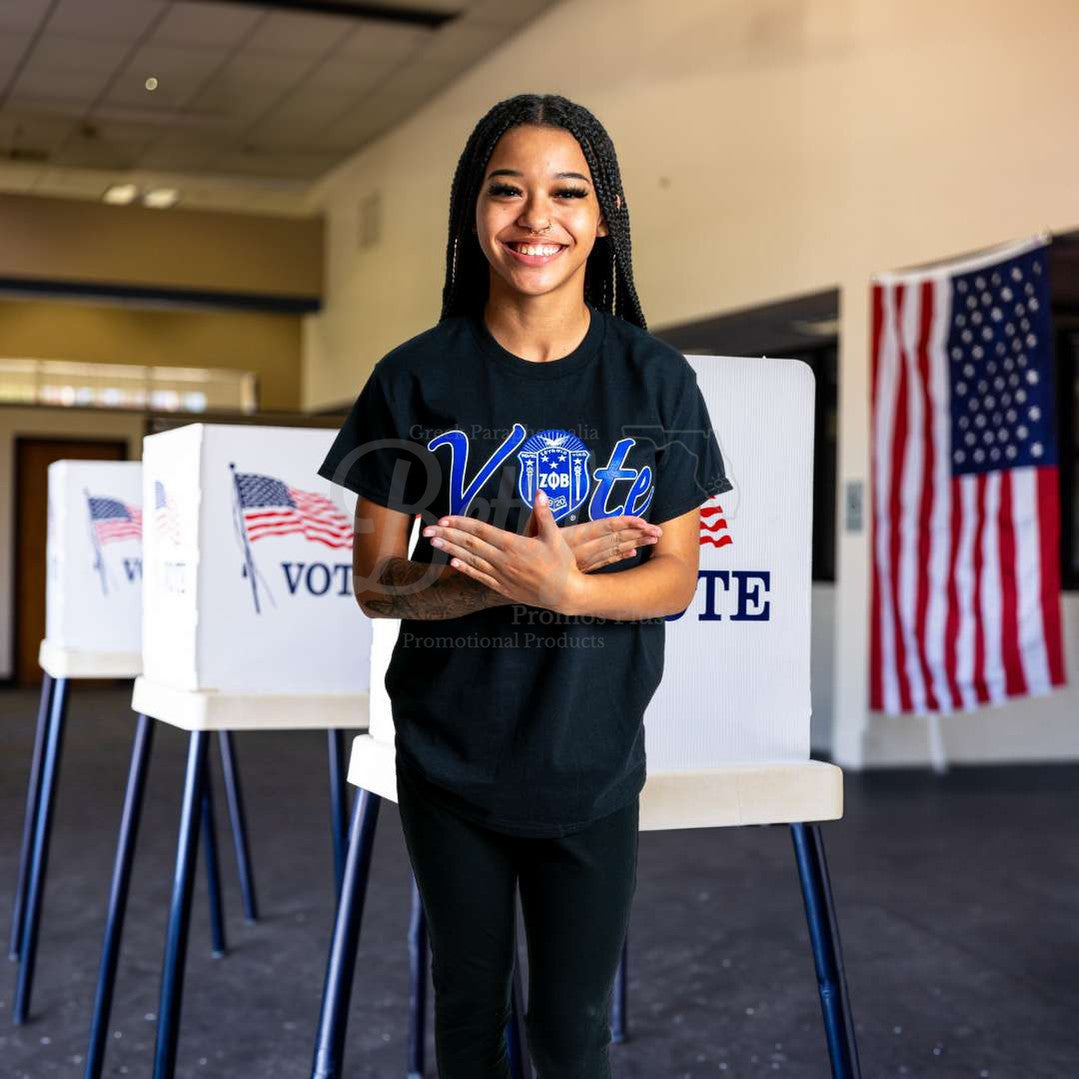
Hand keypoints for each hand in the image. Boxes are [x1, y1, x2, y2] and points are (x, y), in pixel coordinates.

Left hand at [422, 489, 583, 612]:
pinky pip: (479, 576)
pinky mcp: (502, 587)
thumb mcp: (555, 536)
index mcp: (514, 545)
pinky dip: (465, 569)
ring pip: (470, 560)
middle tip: (427, 530)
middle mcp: (503, 560)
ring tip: (433, 543)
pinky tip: (452, 563)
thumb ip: (544, 514)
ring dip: (450, 550)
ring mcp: (501, 575)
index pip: (481, 531)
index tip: (444, 518)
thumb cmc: (562, 563)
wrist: (565, 594)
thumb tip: (540, 492)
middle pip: (469, 544)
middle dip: (446, 535)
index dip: (461, 524)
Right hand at [527, 508, 661, 570]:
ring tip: (652, 539)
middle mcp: (584, 550)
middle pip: (615, 539)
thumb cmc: (529, 554)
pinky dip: (620, 556)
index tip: (641, 520)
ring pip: (614, 550)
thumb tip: (540, 491)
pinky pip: (606, 562)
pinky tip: (632, 553)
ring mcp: (586, 561)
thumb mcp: (532, 531)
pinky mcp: (585, 569)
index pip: (604, 527)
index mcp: (575, 538)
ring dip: (634, 544)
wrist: (529, 583)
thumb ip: (540, 512)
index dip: (624, 523)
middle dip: (637, 534)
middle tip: (658, 531)